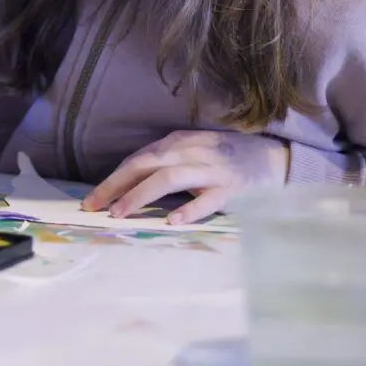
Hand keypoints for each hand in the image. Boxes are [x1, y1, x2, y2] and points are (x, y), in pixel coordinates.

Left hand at [81, 130, 288, 223]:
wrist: (273, 158)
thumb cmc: (225, 158)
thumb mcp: (192, 152)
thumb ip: (166, 164)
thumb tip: (128, 185)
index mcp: (179, 143)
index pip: (138, 159)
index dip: (113, 178)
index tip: (91, 198)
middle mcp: (191, 152)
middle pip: (146, 164)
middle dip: (116, 185)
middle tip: (93, 206)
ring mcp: (211, 169)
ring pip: (169, 178)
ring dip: (141, 195)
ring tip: (120, 213)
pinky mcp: (231, 188)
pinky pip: (207, 199)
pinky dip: (188, 209)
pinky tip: (172, 221)